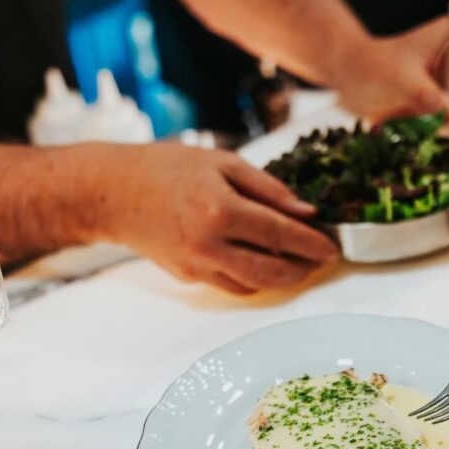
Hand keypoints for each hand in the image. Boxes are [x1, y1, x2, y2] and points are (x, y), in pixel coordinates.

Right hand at [86, 143, 338, 292]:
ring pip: (254, 285)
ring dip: (283, 279)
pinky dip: (256, 279)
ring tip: (300, 264)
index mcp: (220, 209)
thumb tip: (306, 212)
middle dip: (304, 268)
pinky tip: (267, 264)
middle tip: (322, 259)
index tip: (333, 248)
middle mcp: (209, 244)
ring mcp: (197, 266)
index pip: (280, 234)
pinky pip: (232, 285)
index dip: (312, 244)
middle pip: (272, 270)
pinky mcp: (189, 277)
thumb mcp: (222, 163)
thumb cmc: (168, 168)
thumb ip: (268, 188)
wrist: (114, 193)